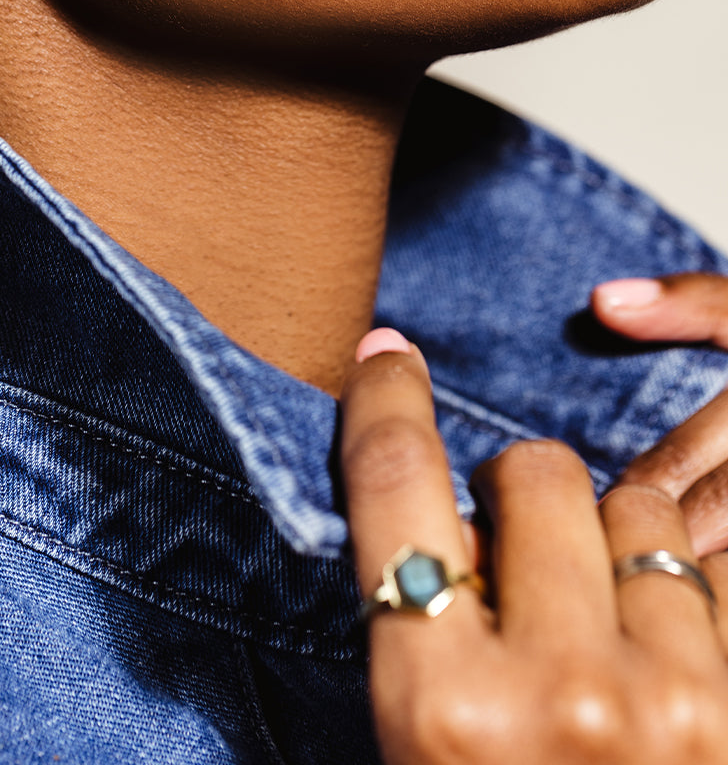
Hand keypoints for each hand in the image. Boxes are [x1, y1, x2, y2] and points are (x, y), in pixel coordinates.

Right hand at [342, 328, 727, 762]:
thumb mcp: (423, 755)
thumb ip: (426, 636)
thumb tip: (439, 518)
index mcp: (440, 706)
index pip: (397, 487)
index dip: (386, 400)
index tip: (388, 356)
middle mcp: (559, 691)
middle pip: (532, 472)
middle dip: (523, 493)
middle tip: (524, 554)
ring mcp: (678, 702)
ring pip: (642, 510)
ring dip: (620, 540)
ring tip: (612, 619)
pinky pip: (718, 575)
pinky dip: (695, 594)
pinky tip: (677, 650)